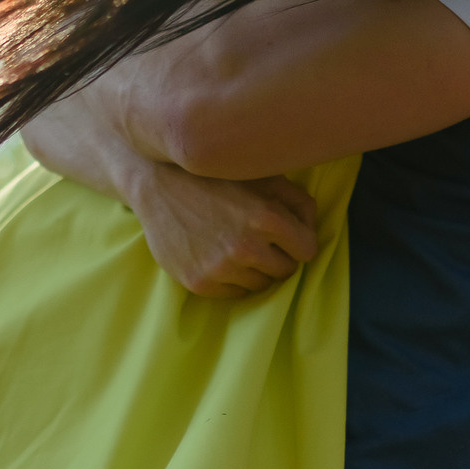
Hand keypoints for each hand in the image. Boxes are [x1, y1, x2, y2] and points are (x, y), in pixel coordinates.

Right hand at [127, 163, 319, 296]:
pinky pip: (234, 293)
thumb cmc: (215, 177)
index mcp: (267, 217)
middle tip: (262, 240)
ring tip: (238, 246)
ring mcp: (221, 267)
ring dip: (256, 269)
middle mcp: (246, 246)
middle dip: (279, 256)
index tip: (288, 235)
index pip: (307, 250)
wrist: (157, 184)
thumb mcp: (262, 175)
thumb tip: (312, 226)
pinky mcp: (200, 283)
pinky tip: (219, 254)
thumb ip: (297, 200)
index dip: (299, 241)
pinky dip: (233, 279)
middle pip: (285, 271)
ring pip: (260, 285)